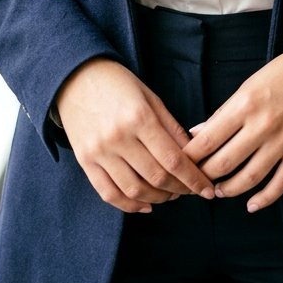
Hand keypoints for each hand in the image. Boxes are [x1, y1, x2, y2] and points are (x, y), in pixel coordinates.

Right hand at [55, 57, 215, 213]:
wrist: (75, 77)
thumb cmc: (118, 83)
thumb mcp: (150, 97)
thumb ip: (171, 127)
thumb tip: (193, 155)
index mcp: (139, 117)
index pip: (173, 159)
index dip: (193, 179)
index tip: (207, 190)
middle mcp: (118, 137)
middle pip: (156, 177)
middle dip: (179, 190)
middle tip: (190, 191)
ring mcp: (99, 151)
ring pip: (134, 190)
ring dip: (157, 199)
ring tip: (170, 195)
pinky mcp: (85, 161)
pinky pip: (109, 193)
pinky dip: (130, 205)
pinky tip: (145, 205)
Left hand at [181, 45, 282, 213]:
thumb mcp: (248, 85)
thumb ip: (223, 112)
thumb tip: (198, 133)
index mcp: (244, 104)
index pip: (207, 140)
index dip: (190, 157)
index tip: (180, 164)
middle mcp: (262, 126)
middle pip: (223, 163)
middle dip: (205, 176)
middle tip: (196, 181)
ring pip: (249, 178)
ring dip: (229, 190)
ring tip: (219, 191)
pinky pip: (280, 184)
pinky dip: (264, 199)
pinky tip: (251, 204)